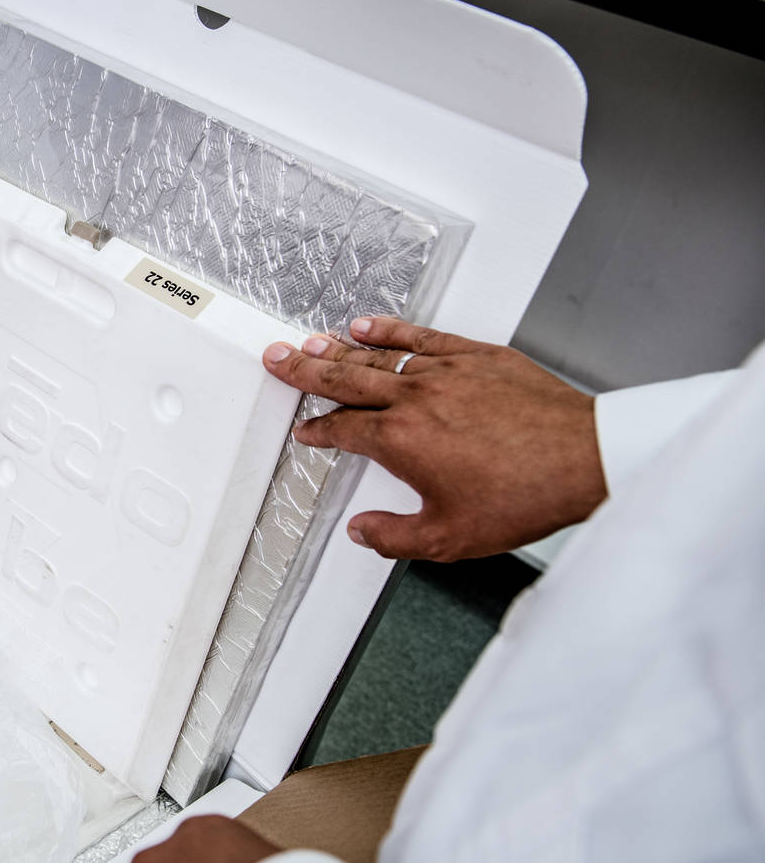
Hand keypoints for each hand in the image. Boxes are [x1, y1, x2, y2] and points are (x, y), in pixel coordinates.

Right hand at [263, 316, 606, 560]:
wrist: (585, 459)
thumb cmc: (525, 496)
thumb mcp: (450, 538)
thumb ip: (395, 537)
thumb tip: (363, 532)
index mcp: (401, 442)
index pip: (342, 430)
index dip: (318, 432)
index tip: (307, 432)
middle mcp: (415, 399)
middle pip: (345, 379)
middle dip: (305, 371)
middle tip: (277, 359)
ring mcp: (445, 371)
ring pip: (378, 355)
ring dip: (338, 349)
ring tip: (311, 343)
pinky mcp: (477, 355)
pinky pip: (422, 335)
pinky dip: (390, 329)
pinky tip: (368, 325)